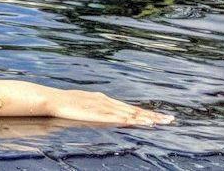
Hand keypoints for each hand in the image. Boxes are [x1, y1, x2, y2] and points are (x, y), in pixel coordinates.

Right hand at [46, 89, 170, 125]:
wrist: (52, 100)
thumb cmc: (64, 104)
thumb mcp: (83, 104)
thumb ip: (95, 109)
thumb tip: (103, 114)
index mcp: (104, 100)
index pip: (129, 107)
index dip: (145, 112)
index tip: (159, 115)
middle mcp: (107, 102)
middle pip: (134, 109)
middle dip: (153, 115)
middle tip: (170, 119)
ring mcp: (104, 107)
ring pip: (130, 113)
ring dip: (147, 118)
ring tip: (162, 122)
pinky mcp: (99, 114)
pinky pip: (118, 118)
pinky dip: (131, 120)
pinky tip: (140, 122)